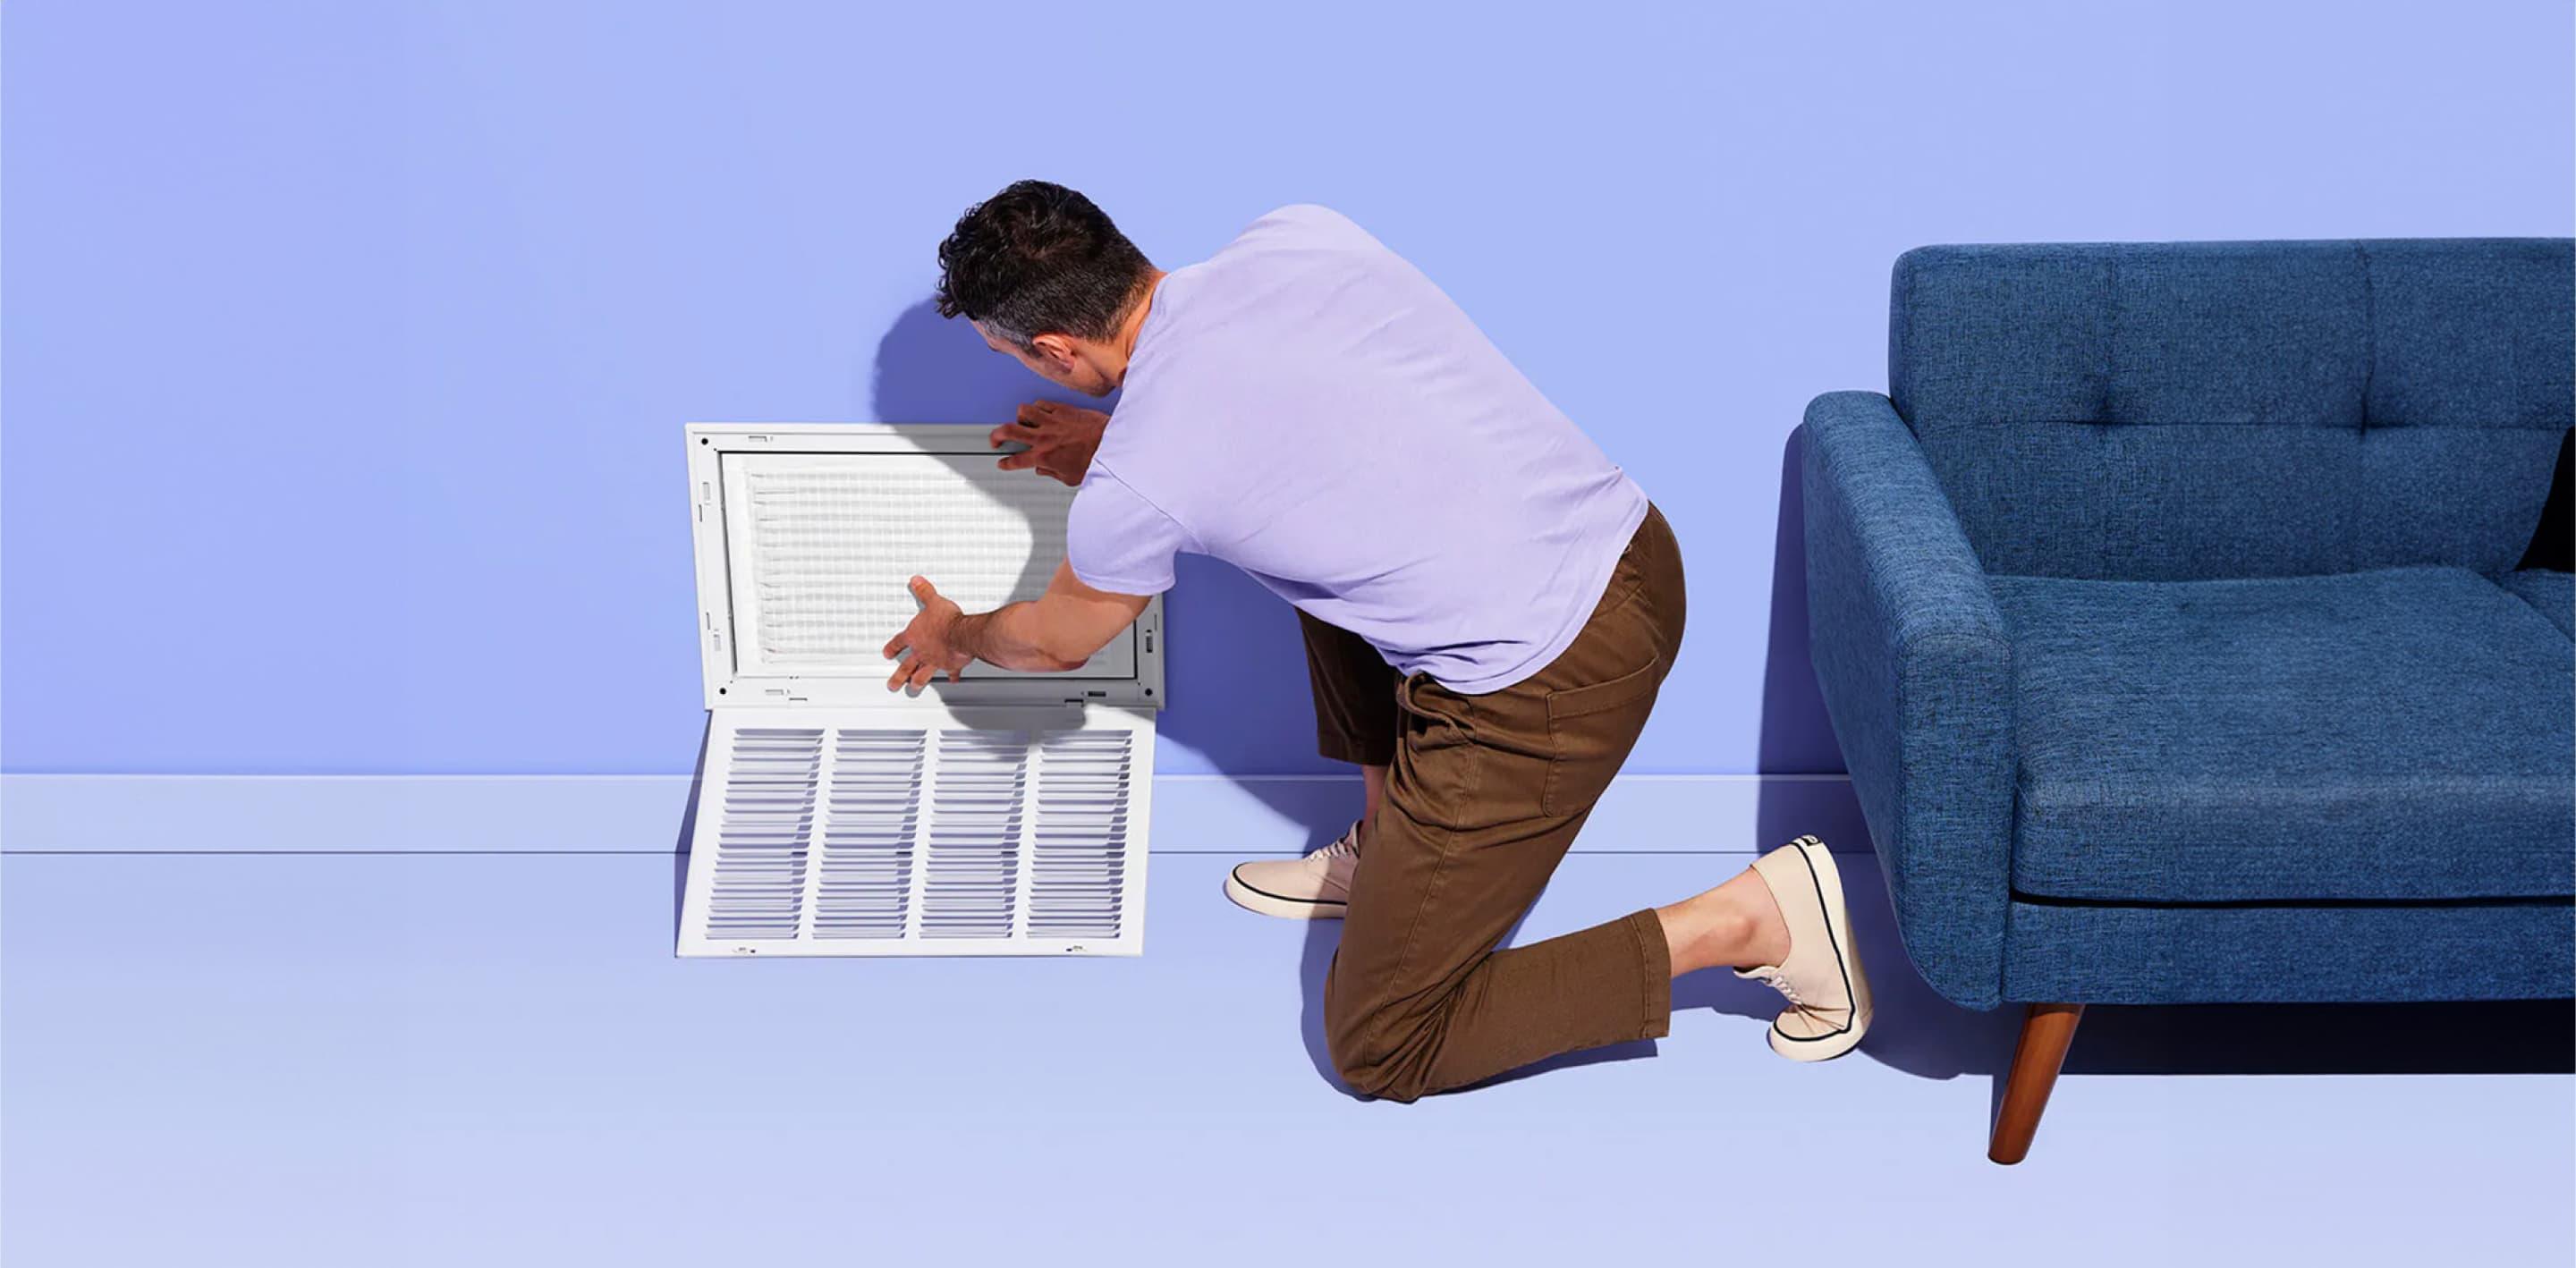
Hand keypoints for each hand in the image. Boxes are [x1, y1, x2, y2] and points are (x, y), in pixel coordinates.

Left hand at [880, 576, 972, 691]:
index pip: (898, 643)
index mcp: (915, 636)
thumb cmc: (946, 621)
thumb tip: (917, 582)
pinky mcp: (950, 665)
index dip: (892, 648)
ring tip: (912, 689)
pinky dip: (951, 676)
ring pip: (922, 675)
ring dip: (916, 683)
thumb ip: (924, 592)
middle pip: (906, 667)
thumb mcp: (933, 602)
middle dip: (898, 677)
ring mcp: (935, 661)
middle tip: (892, 685)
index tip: (887, 654)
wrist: (960, 633)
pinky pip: (950, 672)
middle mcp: (922, 652)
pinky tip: (952, 679)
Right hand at [988, 400, 1107, 485]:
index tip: (1003, 462)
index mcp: (1043, 457)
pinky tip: (1040, 412)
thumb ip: (1052, 473)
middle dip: (997, 435)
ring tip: (1023, 423)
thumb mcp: (1070, 478)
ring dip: (1020, 417)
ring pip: (1023, 411)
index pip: (1015, 460)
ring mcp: (1052, 421)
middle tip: (996, 438)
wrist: (1112, 445)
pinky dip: (1037, 407)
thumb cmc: (1095, 461)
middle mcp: (1044, 437)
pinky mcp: (1062, 409)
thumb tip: (1043, 470)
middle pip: (1008, 430)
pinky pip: (1041, 403)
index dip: (1005, 463)